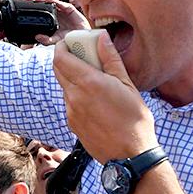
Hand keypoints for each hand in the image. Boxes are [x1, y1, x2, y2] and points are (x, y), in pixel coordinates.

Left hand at [28, 0, 90, 44]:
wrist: (82, 37)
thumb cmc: (70, 38)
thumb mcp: (55, 40)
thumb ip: (46, 40)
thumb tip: (36, 37)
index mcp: (50, 20)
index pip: (40, 12)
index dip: (33, 9)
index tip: (24, 7)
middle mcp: (55, 14)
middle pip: (43, 5)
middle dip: (35, 1)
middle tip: (28, 0)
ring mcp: (61, 10)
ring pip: (50, 2)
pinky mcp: (68, 7)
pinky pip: (59, 2)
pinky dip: (53, 1)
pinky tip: (47, 0)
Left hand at [52, 31, 156, 162]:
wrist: (130, 155)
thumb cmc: (134, 119)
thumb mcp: (127, 84)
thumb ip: (111, 59)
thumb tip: (102, 38)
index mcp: (87, 83)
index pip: (61, 57)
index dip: (62, 46)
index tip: (71, 42)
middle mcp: (74, 97)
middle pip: (58, 70)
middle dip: (66, 59)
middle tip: (83, 56)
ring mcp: (71, 112)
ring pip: (65, 88)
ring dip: (73, 79)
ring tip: (95, 80)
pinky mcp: (72, 125)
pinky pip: (69, 104)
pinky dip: (77, 95)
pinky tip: (95, 100)